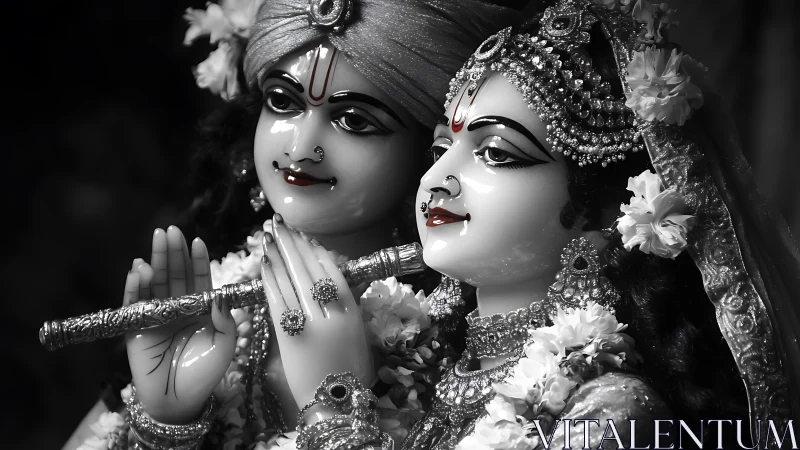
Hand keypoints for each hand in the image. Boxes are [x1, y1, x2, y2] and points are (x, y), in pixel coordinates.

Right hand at [124, 226, 236, 423]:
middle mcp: (178, 308)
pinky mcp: (136, 327)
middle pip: (175, 275)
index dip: (198, 261)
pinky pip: (134, 303)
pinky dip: (135, 286)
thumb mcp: (225, 344)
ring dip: (154, 262)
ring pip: (155, 283)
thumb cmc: (205, 373)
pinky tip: (138, 269)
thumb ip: (225, 318)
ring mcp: (156, 316)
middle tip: (171, 230)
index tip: (197, 241)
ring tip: (156, 242)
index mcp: (201, 309)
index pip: (199, 279)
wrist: (179, 401)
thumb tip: (219, 294)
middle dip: (173, 252)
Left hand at [261, 214, 373, 408]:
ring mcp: (312, 325)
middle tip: (279, 225)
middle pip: (310, 271)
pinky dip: (270, 281)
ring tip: (268, 237)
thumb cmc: (348, 369)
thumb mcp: (356, 333)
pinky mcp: (291, 337)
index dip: (314, 251)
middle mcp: (333, 315)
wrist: (335, 401)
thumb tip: (328, 278)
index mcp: (352, 312)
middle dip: (293, 245)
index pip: (331, 272)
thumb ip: (344, 306)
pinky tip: (264, 265)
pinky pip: (279, 302)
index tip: (303, 236)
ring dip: (279, 257)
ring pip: (293, 282)